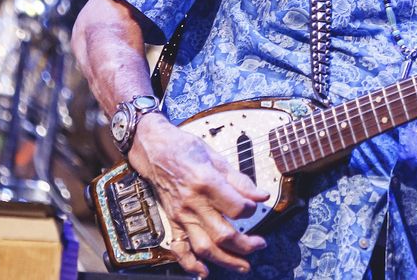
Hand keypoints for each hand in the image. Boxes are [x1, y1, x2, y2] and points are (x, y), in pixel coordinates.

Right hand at [129, 114, 269, 274]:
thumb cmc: (185, 149)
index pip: (236, 208)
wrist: (155, 149)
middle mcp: (192, 203)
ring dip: (225, 260)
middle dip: (245, 245)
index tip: (255, 207)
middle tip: (260, 245)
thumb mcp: (216, 158)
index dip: (251, 210)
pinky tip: (204, 271)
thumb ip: (240, 180)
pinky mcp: (173, 221)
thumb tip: (261, 196)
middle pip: (222, 234)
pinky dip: (190, 264)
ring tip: (243, 266)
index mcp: (206, 182)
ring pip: (204, 247)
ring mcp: (181, 215)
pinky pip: (179, 248)